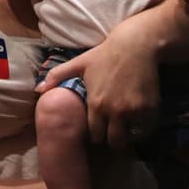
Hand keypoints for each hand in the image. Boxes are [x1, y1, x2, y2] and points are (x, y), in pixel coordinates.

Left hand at [37, 33, 160, 148]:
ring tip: (125, 128)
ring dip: (127, 136)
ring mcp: (133, 111)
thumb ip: (57, 76)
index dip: (96, 134)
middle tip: (112, 132)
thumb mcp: (78, 63)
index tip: (98, 130)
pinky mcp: (150, 110)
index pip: (94, 134)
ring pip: (129, 138)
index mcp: (95, 104)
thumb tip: (38, 89)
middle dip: (111, 139)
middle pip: (112, 141)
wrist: (134, 47)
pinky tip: (137, 121)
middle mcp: (114, 111)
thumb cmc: (103, 55)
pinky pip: (146, 130)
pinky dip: (142, 129)